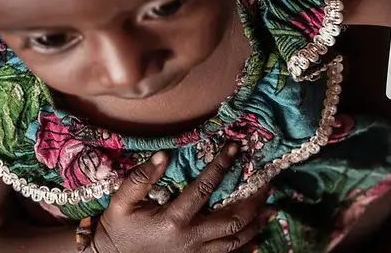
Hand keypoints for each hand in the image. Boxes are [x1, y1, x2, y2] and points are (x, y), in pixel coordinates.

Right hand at [94, 145, 273, 252]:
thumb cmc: (118, 228)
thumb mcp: (121, 202)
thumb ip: (140, 179)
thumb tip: (163, 155)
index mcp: (173, 219)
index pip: (205, 188)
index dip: (222, 165)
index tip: (236, 148)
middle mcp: (190, 238)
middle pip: (232, 219)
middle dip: (253, 200)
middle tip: (267, 182)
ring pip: (235, 240)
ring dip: (256, 224)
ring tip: (272, 207)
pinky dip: (246, 250)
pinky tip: (258, 241)